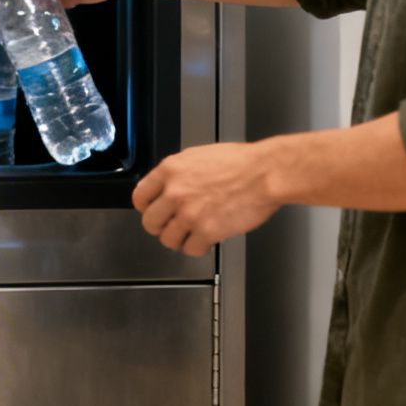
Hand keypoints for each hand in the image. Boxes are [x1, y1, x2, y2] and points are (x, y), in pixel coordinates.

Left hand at [131, 143, 279, 256]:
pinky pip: (191, 249)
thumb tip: (168, 185)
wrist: (266, 173)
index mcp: (170, 170)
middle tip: (171, 227)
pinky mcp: (207, 231)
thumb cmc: (241, 162)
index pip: (140, 197)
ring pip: (168, 239)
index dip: (146, 208)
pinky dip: (198, 248)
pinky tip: (205, 240)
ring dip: (179, 240)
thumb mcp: (198, 156)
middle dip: (160, 227)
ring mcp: (189, 213)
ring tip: (190, 235)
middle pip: (150, 222)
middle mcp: (175, 192)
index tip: (151, 212)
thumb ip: (178, 173)